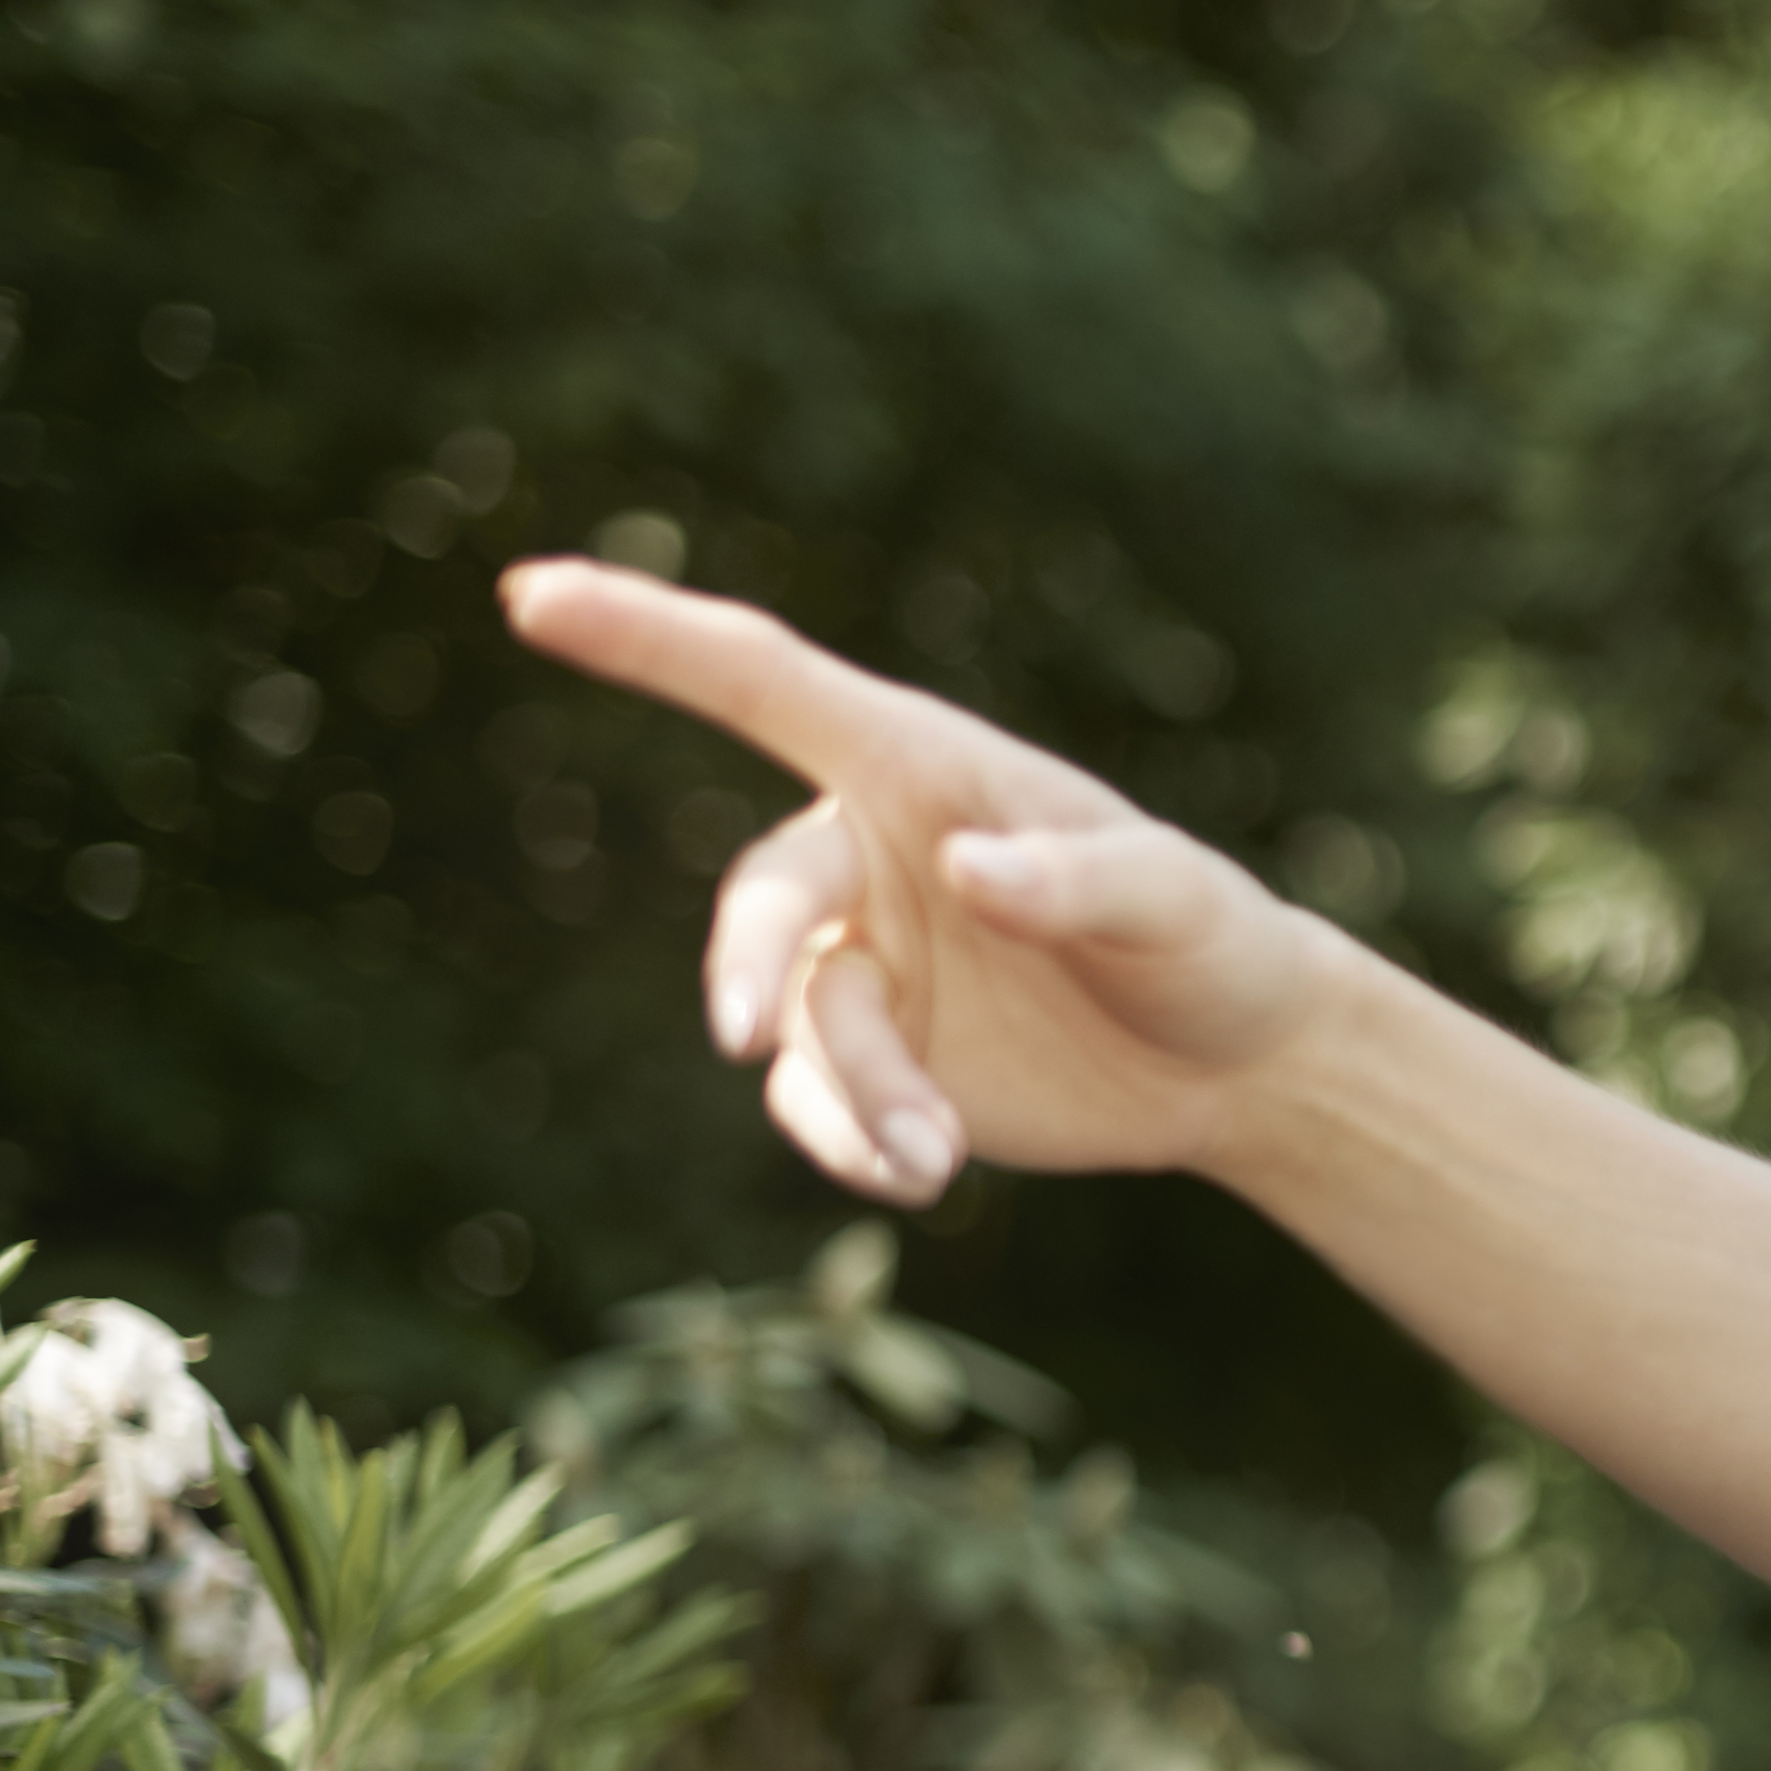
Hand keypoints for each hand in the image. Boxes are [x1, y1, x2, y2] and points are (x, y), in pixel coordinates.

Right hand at [505, 557, 1357, 1205]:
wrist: (1238, 1063)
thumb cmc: (1209, 943)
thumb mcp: (1174, 904)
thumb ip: (1079, 880)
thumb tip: (968, 867)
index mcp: (925, 771)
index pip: (767, 686)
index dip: (650, 638)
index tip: (532, 594)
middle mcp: (870, 856)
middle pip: (761, 896)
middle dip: (739, 962)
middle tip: (735, 1034)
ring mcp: (861, 962)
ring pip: (793, 1024)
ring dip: (853, 1090)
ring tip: (940, 1156)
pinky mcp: (872, 1062)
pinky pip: (812, 1102)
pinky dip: (852, 1142)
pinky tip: (928, 1176)